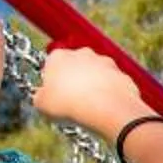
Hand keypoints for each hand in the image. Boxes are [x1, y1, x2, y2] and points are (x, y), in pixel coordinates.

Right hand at [31, 44, 150, 134]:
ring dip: (93, 87)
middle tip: (71, 103)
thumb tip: (41, 97)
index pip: (51, 65)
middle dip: (73, 81)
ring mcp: (105, 62)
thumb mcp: (41, 104)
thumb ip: (39, 96)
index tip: (53, 97)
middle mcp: (83, 53)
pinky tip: (106, 109)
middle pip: (75, 67)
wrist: (106, 109)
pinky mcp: (122, 74)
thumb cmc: (69, 104)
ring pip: (95, 75)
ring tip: (89, 108)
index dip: (51, 82)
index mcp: (59, 56)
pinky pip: (113, 85)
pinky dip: (110, 94)